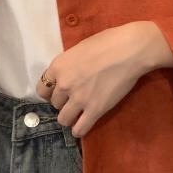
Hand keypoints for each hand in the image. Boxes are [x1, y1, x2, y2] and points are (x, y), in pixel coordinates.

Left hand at [39, 21, 172, 137]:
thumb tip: (68, 74)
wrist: (129, 50)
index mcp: (58, 66)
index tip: (59, 93)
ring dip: (69, 117)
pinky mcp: (94, 110)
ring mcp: (79, 99)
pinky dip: (78, 130)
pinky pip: (79, 129)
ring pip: (63, 119)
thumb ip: (69, 65)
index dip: (50, 92)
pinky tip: (82, 126)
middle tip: (75, 99)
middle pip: (55, 104)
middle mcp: (64, 84)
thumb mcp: (79, 49)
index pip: (42, 89)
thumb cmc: (107, 42)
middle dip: (63, 102)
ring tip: (78, 114)